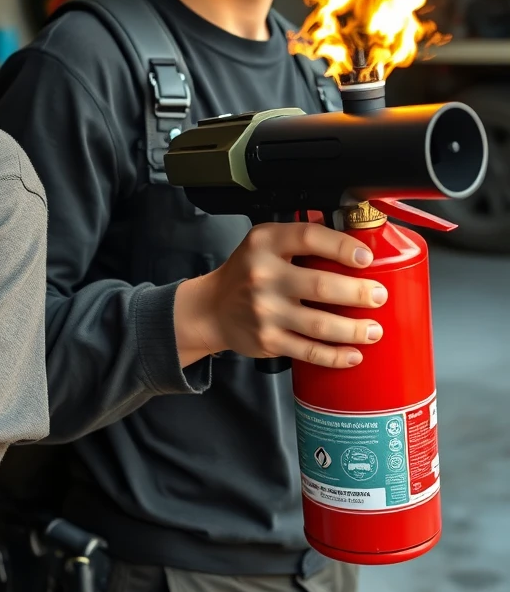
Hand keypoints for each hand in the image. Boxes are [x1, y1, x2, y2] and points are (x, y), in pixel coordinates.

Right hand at [177, 222, 386, 368]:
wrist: (212, 309)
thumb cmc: (246, 273)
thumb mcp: (263, 243)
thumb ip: (300, 238)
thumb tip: (353, 235)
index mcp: (265, 243)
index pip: (309, 237)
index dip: (343, 246)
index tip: (366, 258)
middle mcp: (262, 275)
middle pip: (321, 285)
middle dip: (359, 293)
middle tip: (378, 296)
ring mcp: (265, 311)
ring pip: (320, 324)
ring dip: (355, 329)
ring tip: (374, 329)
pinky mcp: (268, 340)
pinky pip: (309, 351)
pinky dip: (336, 356)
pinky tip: (353, 354)